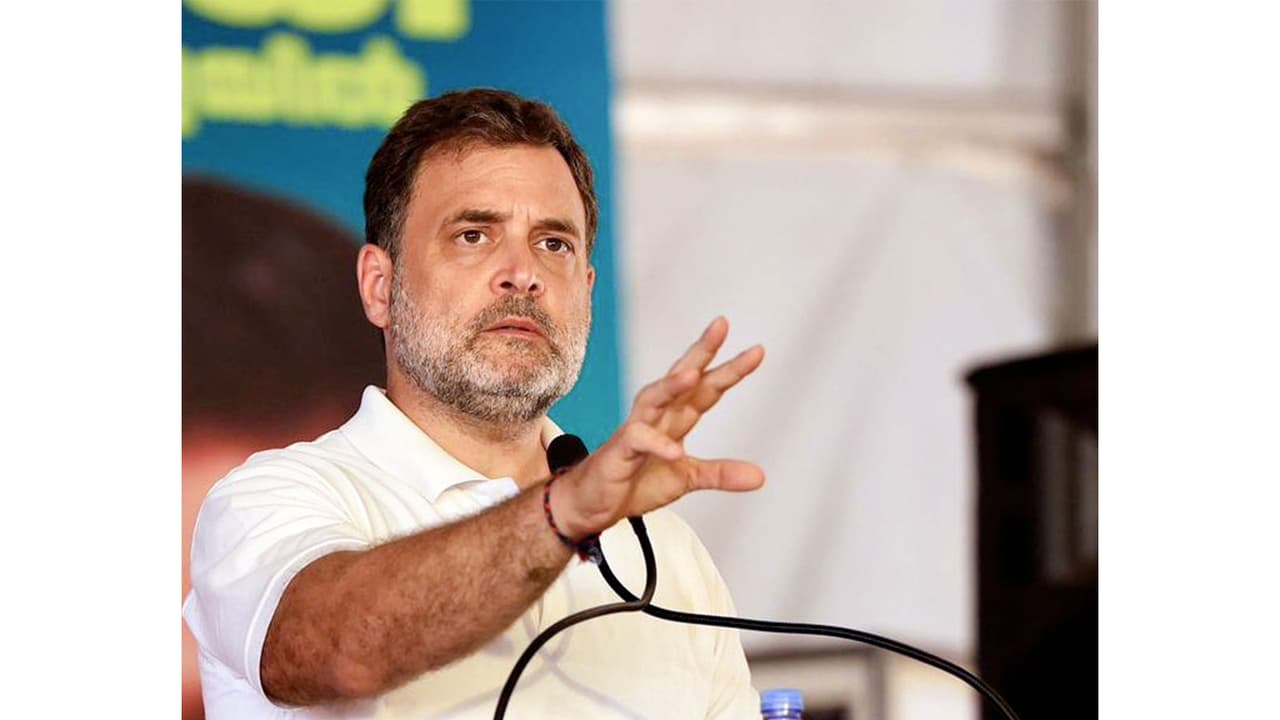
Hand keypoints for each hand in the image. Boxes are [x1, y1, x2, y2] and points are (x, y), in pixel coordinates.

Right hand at [552, 317, 765, 537]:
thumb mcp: (687, 478)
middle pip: (681, 378)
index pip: (705, 389)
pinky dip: (656, 444)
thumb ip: (720, 473)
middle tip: (721, 326)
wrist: (594, 503)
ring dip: (672, 386)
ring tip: (693, 374)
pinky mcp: (620, 452)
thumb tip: (760, 477)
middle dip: (701, 352)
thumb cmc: (635, 481)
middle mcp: (656, 417)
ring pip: (654, 398)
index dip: (729, 370)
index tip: (756, 351)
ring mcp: (636, 430)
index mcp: (674, 419)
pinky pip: (638, 440)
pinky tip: (675, 451)